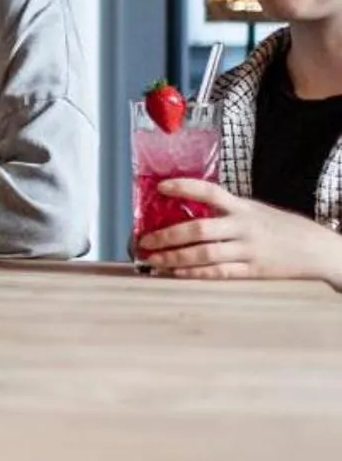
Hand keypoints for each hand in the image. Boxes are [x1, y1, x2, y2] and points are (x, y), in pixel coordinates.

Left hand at [139, 181, 341, 288]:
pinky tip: (174, 272)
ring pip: (204, 253)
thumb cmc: (280, 228)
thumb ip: (226, 211)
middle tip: (144, 240)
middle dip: (168, 235)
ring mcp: (248, 249)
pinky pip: (217, 272)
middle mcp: (244, 226)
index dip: (184, 187)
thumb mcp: (255, 211)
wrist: (316, 249)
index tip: (161, 187)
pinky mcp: (252, 271)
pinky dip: (193, 273)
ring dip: (174, 257)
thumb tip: (186, 209)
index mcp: (243, 207)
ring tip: (153, 259)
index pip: (210, 191)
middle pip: (199, 228)